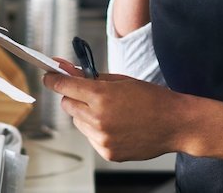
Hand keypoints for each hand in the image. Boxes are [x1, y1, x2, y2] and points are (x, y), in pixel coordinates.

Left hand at [42, 70, 190, 161]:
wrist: (174, 124)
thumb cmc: (151, 98)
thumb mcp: (121, 80)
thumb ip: (91, 76)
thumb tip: (67, 70)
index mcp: (101, 96)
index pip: (64, 86)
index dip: (53, 80)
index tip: (48, 76)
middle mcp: (98, 119)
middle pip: (67, 105)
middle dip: (73, 96)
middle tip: (88, 93)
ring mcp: (102, 138)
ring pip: (77, 122)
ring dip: (85, 114)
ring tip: (109, 111)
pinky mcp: (107, 152)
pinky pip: (90, 137)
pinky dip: (96, 130)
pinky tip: (116, 125)